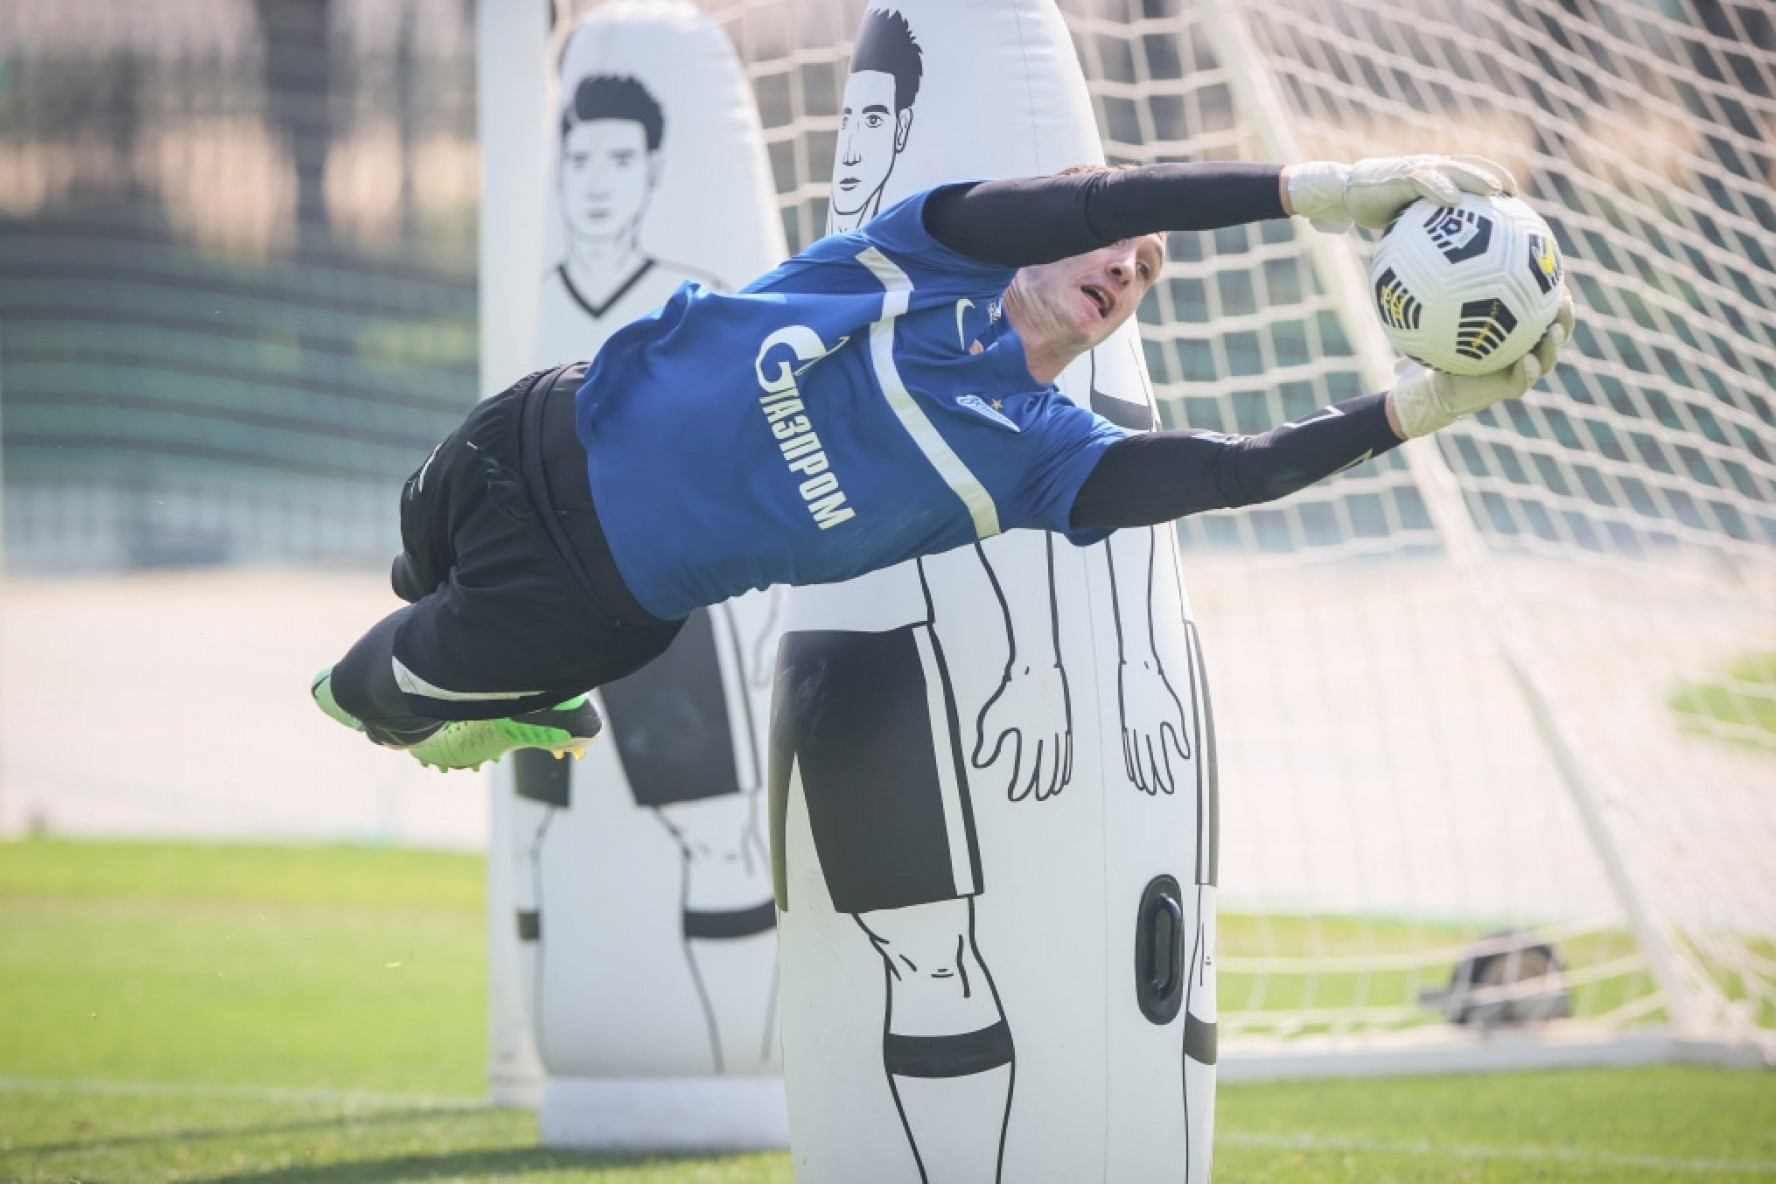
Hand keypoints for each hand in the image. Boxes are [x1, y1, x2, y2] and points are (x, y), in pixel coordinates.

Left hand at [973, 660, 1072, 801]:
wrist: (1036, 667)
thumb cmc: (1011, 693)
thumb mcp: (994, 717)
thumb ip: (989, 742)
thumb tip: (980, 762)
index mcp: (1032, 733)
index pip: (1027, 765)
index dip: (1021, 782)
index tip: (1015, 795)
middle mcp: (1049, 734)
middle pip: (1047, 765)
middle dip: (1042, 783)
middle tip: (1038, 797)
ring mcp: (1059, 728)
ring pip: (1060, 758)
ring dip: (1056, 776)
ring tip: (1052, 790)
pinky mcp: (1064, 721)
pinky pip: (1066, 748)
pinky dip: (1065, 763)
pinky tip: (1063, 772)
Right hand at [1118, 656, 1189, 795]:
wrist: (1138, 669)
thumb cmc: (1159, 688)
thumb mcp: (1174, 711)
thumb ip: (1179, 735)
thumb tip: (1184, 755)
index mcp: (1155, 727)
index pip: (1159, 757)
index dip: (1163, 773)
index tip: (1167, 788)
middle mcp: (1141, 730)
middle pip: (1146, 759)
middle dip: (1151, 776)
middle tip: (1153, 791)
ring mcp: (1131, 727)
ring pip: (1135, 754)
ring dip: (1139, 771)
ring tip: (1142, 785)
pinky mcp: (1125, 722)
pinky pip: (1128, 745)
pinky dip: (1130, 758)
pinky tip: (1132, 767)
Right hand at [1286, 155, 1516, 232]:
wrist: (1346, 193)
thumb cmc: (1377, 210)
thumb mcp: (1405, 224)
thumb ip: (1426, 235)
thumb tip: (1444, 269)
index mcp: (1438, 176)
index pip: (1473, 172)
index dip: (1496, 180)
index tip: (1516, 200)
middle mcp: (1432, 168)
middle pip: (1471, 166)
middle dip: (1494, 177)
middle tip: (1514, 196)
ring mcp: (1417, 169)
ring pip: (1453, 169)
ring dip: (1475, 179)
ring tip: (1494, 192)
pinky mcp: (1400, 175)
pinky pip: (1424, 180)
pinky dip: (1440, 189)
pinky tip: (1454, 202)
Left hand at [1390, 289, 1575, 437]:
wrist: (1439, 380)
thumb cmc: (1449, 343)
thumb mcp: (1455, 314)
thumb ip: (1463, 291)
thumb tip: (1454, 255)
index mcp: (1523, 330)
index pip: (1548, 312)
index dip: (1559, 296)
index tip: (1560, 278)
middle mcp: (1528, 347)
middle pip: (1558, 332)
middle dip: (1565, 317)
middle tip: (1564, 300)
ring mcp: (1522, 368)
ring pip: (1548, 358)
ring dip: (1554, 345)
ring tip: (1553, 331)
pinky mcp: (1511, 387)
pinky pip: (1524, 380)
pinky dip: (1528, 371)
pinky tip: (1527, 360)